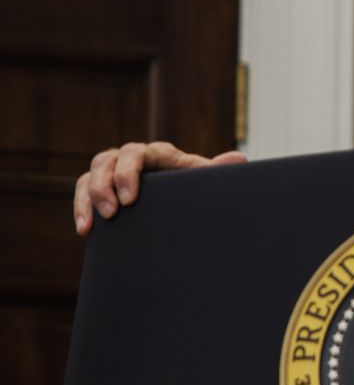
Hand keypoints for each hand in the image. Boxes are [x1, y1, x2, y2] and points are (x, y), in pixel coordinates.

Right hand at [74, 142, 245, 235]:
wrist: (184, 202)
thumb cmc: (195, 188)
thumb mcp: (204, 181)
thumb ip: (217, 171)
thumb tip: (240, 158)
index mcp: (159, 154)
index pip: (136, 153)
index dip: (128, 173)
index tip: (130, 200)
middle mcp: (132, 157)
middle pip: (108, 160)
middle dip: (104, 186)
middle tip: (114, 213)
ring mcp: (114, 171)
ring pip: (92, 172)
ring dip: (89, 197)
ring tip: (95, 224)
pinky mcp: (101, 186)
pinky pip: (81, 190)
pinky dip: (80, 208)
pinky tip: (85, 231)